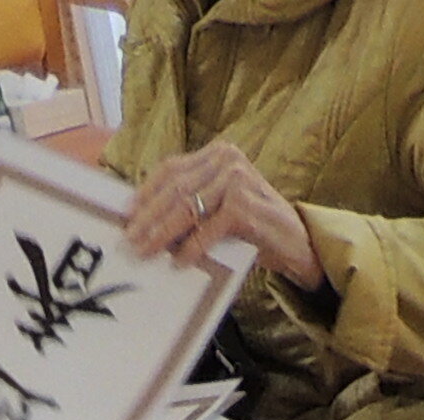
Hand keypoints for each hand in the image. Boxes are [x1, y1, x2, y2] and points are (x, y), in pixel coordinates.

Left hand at [123, 141, 316, 290]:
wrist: (297, 244)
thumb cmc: (254, 228)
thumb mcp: (219, 206)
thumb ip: (192, 202)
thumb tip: (146, 219)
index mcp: (218, 154)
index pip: (171, 169)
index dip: (146, 192)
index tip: (126, 214)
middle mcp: (227, 159)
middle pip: (175, 188)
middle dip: (148, 216)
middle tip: (130, 239)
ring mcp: (237, 179)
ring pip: (187, 207)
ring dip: (163, 233)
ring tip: (146, 251)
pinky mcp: (245, 205)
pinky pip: (208, 228)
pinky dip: (192, 247)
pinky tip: (180, 262)